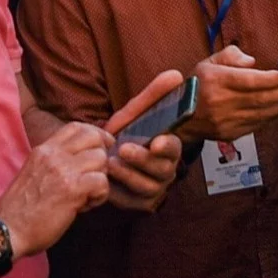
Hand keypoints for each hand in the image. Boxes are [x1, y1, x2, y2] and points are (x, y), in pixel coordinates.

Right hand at [0, 121, 110, 258]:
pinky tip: (86, 205)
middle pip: (94, 138)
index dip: (95, 135)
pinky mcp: (72, 189)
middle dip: (101, 157)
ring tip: (88, 195)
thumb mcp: (34, 171)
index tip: (101, 148)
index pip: (77, 126)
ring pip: (101, 159)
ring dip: (100, 178)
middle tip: (95, 176)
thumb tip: (82, 160)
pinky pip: (102, 182)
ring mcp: (63, 170)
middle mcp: (54, 154)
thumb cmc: (21, 207)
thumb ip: (55, 162)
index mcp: (44, 149)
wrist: (7, 229)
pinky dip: (100, 195)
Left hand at [102, 71, 185, 211]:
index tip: (156, 140)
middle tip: (123, 149)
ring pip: (147, 187)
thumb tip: (176, 74)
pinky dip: (117, 193)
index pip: (175, 148)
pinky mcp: (137, 203)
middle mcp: (165, 170)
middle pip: (162, 170)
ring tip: (109, 164)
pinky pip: (130, 202)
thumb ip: (154, 94)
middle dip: (143, 160)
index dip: (167, 146)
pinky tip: (104, 182)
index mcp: (169, 148)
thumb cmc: (124, 133)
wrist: (100, 154)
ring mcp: (153, 188)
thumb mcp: (135, 113)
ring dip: (129, 176)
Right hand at [179, 45, 277, 142]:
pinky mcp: (229, 133)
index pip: (248, 81)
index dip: (270, 79)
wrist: (178, 116)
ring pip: (261, 114)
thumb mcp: (208, 62)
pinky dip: (272, 117)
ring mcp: (225, 120)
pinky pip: (256, 125)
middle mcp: (220, 102)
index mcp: (215, 81)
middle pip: (259, 99)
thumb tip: (253, 62)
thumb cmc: (197, 84)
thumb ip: (231, 56)